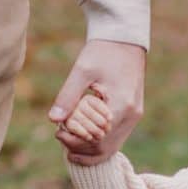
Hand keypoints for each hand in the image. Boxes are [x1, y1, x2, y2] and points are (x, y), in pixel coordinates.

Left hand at [49, 40, 145, 162]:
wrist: (125, 39)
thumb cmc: (103, 51)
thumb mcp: (82, 71)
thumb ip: (68, 97)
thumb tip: (53, 120)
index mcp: (121, 105)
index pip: (97, 139)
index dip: (76, 142)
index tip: (58, 133)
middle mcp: (131, 116)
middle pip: (105, 149)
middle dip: (81, 149)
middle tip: (61, 139)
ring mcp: (134, 116)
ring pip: (112, 147)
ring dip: (90, 148)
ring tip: (69, 140)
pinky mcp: (133, 114)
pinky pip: (116, 137)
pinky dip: (99, 142)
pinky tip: (83, 136)